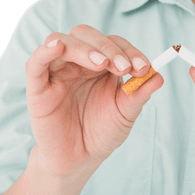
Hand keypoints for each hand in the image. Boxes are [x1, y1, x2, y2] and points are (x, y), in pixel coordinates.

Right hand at [25, 24, 162, 178]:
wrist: (79, 159)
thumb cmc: (101, 133)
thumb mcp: (125, 113)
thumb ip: (139, 94)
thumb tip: (158, 76)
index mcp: (99, 64)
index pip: (113, 43)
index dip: (129, 50)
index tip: (143, 67)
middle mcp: (77, 62)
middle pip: (87, 35)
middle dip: (108, 47)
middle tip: (124, 67)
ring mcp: (56, 71)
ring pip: (65, 42)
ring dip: (85, 47)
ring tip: (102, 63)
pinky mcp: (38, 86)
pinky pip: (36, 61)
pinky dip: (46, 49)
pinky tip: (57, 47)